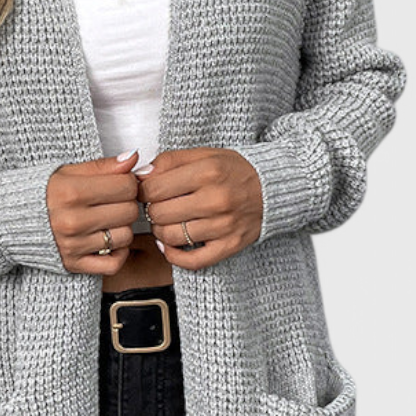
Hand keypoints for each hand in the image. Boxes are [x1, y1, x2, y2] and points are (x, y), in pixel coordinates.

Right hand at [46, 151, 139, 274]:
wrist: (8, 219)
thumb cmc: (41, 193)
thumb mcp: (67, 172)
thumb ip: (102, 166)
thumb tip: (133, 159)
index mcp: (71, 192)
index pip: (126, 186)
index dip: (128, 182)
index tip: (118, 184)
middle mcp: (72, 221)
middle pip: (129, 211)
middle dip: (126, 204)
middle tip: (113, 202)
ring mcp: (73, 245)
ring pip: (125, 237)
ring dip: (121, 228)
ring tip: (106, 220)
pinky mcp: (73, 264)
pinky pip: (114, 263)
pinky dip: (118, 253)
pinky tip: (108, 241)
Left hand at [135, 147, 262, 269]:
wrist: (274, 187)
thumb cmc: (235, 170)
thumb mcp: (204, 154)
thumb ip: (169, 161)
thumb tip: (140, 176)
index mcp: (208, 172)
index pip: (154, 189)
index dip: (143, 191)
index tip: (148, 191)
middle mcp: (216, 199)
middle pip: (159, 214)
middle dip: (152, 210)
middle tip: (159, 205)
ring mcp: (224, 226)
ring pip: (171, 237)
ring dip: (161, 231)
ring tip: (167, 221)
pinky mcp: (230, 245)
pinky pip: (192, 260)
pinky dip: (174, 255)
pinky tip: (172, 244)